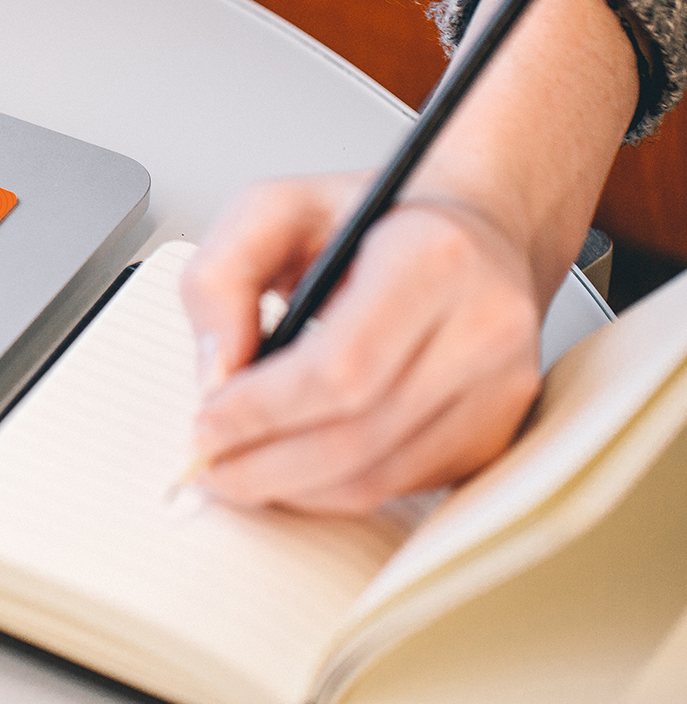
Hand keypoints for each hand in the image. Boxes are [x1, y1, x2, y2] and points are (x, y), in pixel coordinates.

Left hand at [181, 176, 542, 511]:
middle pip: (356, 434)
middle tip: (207, 463)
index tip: (204, 426)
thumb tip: (215, 376)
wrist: (471, 228)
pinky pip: (400, 487)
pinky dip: (330, 492)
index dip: (260, 411)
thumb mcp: (273, 210)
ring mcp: (500, 386)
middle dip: (263, 463)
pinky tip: (289, 470)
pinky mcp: (496, 430)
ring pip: (377, 476)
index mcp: (431, 256)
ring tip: (236, 470)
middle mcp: (484, 324)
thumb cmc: (369, 220)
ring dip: (290, 489)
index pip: (340, 368)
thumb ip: (219, 277)